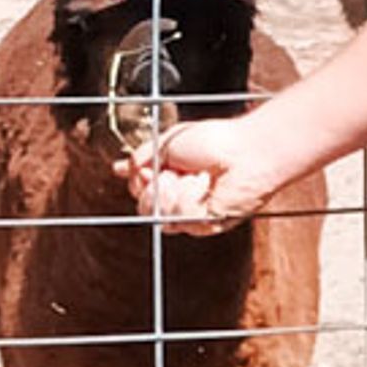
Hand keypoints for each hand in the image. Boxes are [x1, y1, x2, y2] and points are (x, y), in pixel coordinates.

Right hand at [131, 120, 265, 232]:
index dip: (139, 180)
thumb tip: (120, 168)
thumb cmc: (215, 141)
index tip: (147, 167)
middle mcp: (178, 198)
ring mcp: (191, 215)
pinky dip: (191, 196)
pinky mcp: (204, 225)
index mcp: (169, 177)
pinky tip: (207, 186)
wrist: (245, 152)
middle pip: (143, 207)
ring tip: (198, 176)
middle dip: (154, 186)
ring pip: (159, 216)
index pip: (139, 190)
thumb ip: (142, 156)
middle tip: (174, 172)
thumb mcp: (168, 141)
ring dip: (175, 190)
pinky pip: (181, 218)